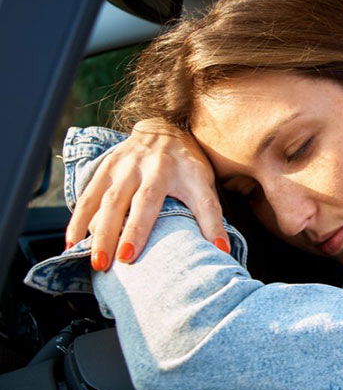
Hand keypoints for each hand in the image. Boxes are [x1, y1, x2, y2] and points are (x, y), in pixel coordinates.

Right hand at [66, 118, 228, 270]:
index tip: (215, 249)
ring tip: (98, 262)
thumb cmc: (188, 165)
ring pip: (111, 200)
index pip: (204, 201)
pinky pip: (89, 196)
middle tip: (125, 261)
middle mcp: (158, 166)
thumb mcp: (206, 184)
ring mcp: (128, 165)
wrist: (163, 126)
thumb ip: (212, 215)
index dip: (210, 225)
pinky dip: (80, 221)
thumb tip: (222, 250)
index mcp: (191, 172)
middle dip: (134, 231)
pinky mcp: (106, 166)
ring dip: (103, 232)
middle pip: (144, 201)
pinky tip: (73, 244)